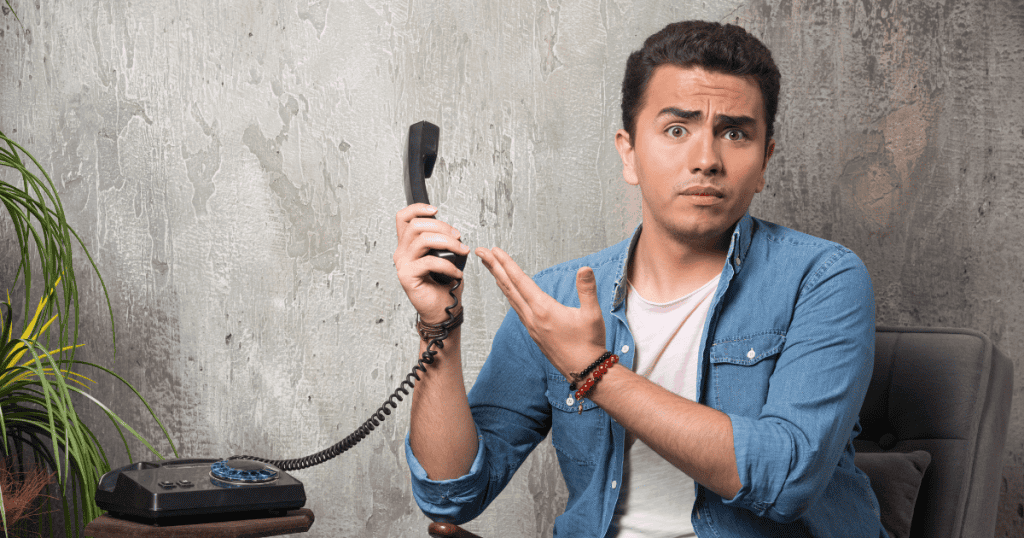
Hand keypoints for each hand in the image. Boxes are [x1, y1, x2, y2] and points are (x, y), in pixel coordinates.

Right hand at [394, 204, 470, 322]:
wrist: (442, 310)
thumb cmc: (443, 284)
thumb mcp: (443, 256)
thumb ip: (440, 240)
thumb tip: (451, 231)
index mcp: (408, 244)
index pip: (403, 218)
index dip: (418, 208)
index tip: (435, 210)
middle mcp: (402, 252)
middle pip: (417, 225)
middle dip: (442, 227)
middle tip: (458, 237)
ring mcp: (403, 264)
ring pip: (424, 240)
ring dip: (448, 243)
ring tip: (462, 251)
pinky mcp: (407, 276)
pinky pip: (429, 261)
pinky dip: (448, 265)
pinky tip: (457, 272)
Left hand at [475, 247, 605, 377]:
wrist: (585, 371)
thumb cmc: (589, 344)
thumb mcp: (592, 314)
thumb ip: (587, 290)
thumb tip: (585, 269)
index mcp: (544, 310)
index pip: (521, 280)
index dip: (506, 263)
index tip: (494, 250)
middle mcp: (532, 317)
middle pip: (509, 287)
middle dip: (494, 267)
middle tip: (481, 251)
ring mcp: (531, 326)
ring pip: (510, 298)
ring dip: (499, 279)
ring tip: (490, 266)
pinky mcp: (534, 333)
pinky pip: (516, 308)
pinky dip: (508, 294)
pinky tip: (508, 291)